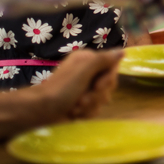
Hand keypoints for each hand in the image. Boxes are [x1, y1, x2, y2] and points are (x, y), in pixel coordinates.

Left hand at [0, 47, 124, 139]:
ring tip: (76, 107)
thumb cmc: (62, 88)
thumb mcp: (84, 70)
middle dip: (97, 95)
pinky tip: (74, 113)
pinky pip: (95, 108)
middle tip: (82, 98)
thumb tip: (122, 51)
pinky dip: (86, 113)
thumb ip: (104, 59)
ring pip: (103, 98)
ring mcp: (85, 89)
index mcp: (88, 60)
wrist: (41, 110)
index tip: (98, 85)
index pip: (112, 66)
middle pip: (109, 84)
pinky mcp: (82, 104)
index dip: (108, 79)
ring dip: (90, 105)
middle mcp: (88, 72)